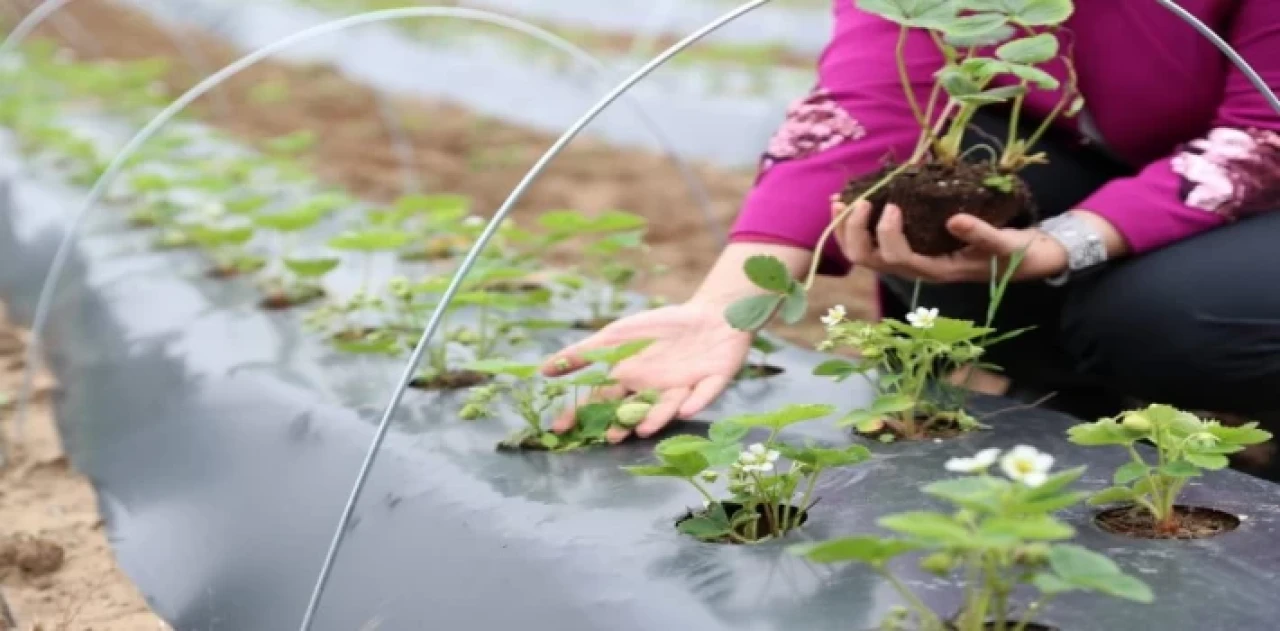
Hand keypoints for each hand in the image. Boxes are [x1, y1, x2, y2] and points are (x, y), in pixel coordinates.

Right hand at [540, 302, 752, 442]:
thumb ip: (582, 352)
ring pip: (668, 407)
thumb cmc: (659, 328)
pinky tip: (685, 408)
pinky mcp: (712, 382)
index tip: (561, 429)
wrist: (709, 316)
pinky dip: (696, 401)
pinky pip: (704, 393)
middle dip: (623, 423)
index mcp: (630, 381)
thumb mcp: (615, 335)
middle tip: (612, 436)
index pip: (600, 400)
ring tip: (644, 429)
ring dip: (657, 417)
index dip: (581, 414)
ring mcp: (684, 389)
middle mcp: (653, 391)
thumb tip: (543, 370)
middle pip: (633, 410)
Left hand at [833, 198, 1068, 281]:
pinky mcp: (908, 248)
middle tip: (858, 201)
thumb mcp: (1004, 243)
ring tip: (839, 200)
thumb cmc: (1014, 253)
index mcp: (935, 271)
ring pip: (863, 254)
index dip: (887, 234)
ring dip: (845, 230)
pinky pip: (870, 242)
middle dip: (855, 232)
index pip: (898, 258)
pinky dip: (854, 225)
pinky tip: (848, 203)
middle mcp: (915, 269)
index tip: (892, 205)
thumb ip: (982, 233)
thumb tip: (954, 220)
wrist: (1022, 260)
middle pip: (869, 260)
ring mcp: (908, 260)